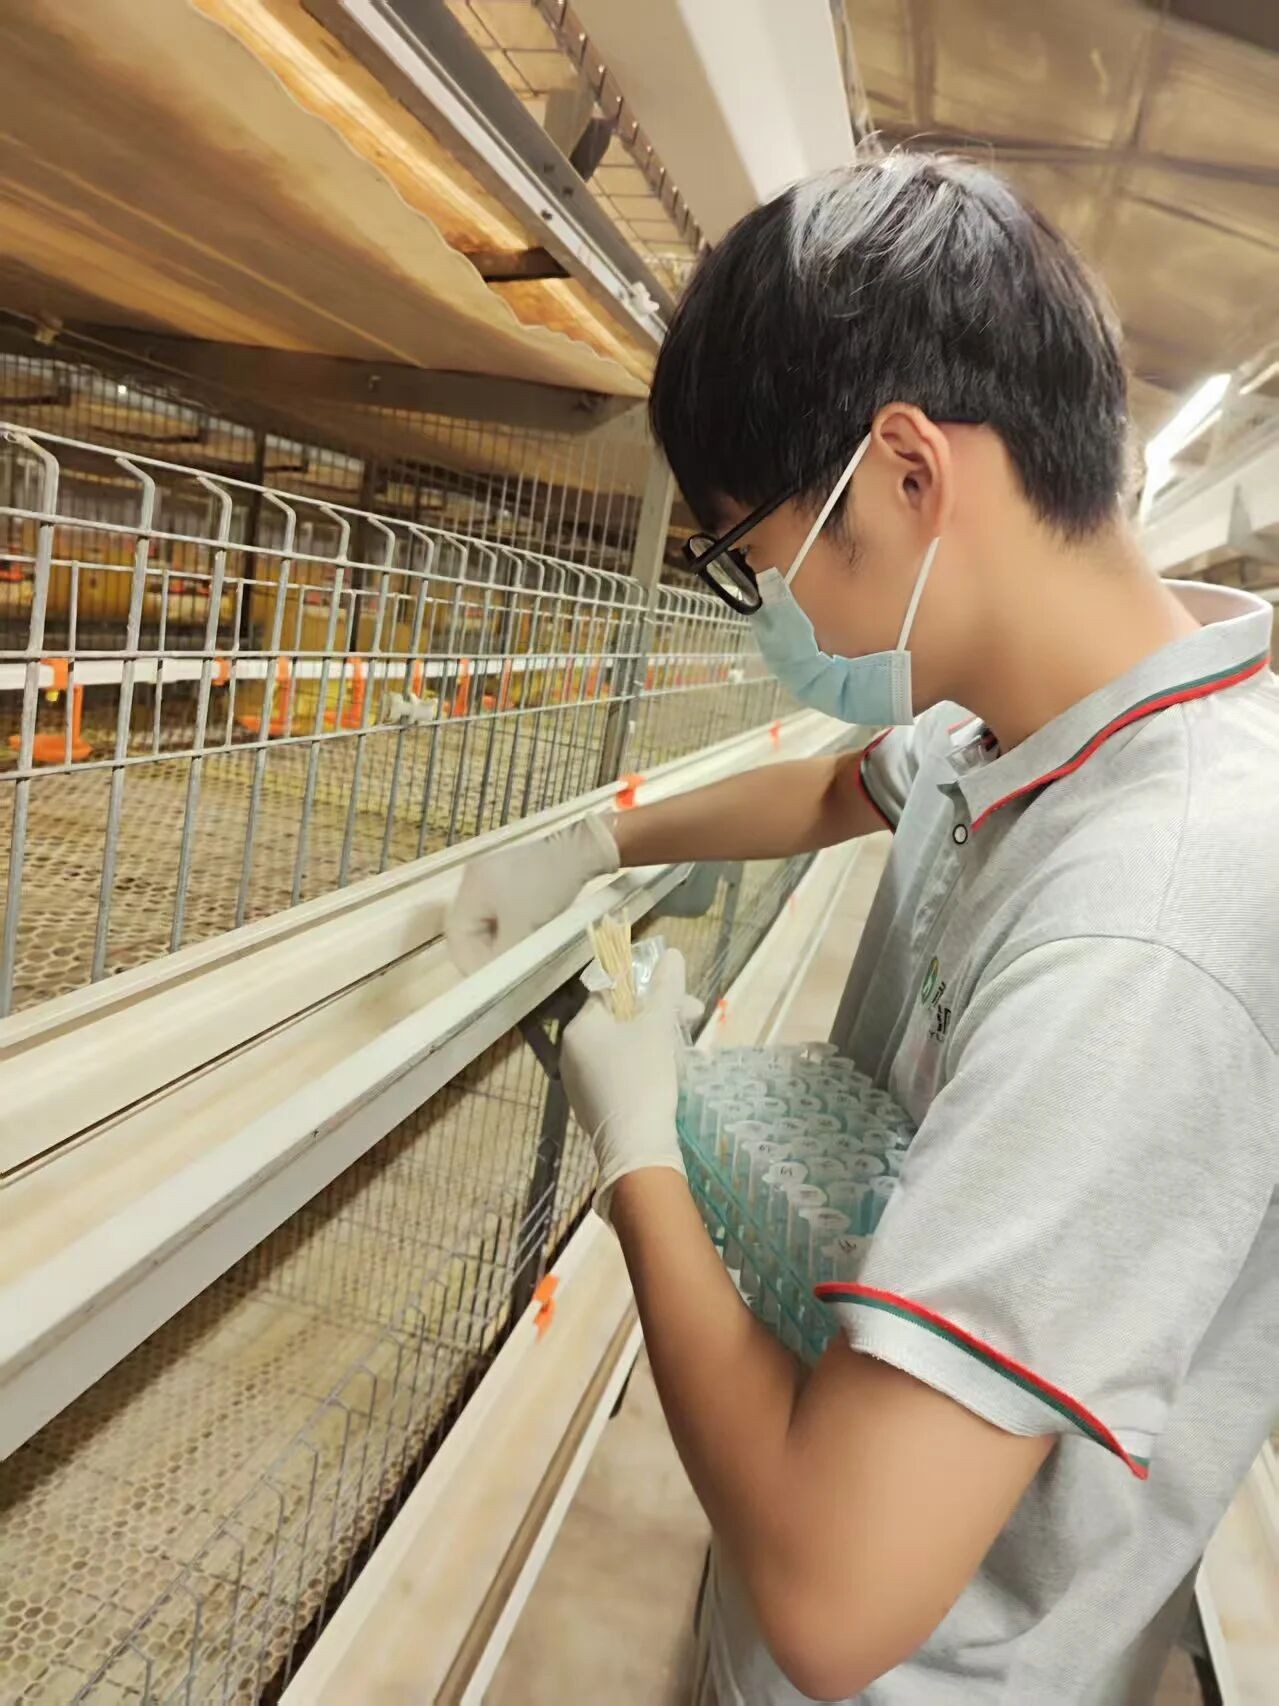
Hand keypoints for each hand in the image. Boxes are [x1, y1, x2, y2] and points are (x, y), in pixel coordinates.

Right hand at [445, 814, 618, 972]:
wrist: (581, 850)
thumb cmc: (549, 888)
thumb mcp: (523, 929)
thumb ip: (501, 958)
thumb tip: (490, 982)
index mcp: (471, 888)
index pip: (457, 936)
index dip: (471, 962)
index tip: (492, 980)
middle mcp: (473, 878)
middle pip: (468, 928)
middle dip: (485, 951)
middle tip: (506, 969)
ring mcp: (491, 874)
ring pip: (484, 921)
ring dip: (498, 940)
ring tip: (518, 953)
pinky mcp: (509, 874)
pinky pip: (498, 910)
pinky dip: (508, 926)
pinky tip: (525, 934)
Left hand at [561, 947, 702, 1220]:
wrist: (635, 1148)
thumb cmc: (642, 1078)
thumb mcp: (658, 1027)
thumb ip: (666, 989)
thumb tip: (674, 954)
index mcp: (580, 1027)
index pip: (611, 991)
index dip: (648, 987)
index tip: (679, 995)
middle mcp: (571, 1051)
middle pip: (619, 1019)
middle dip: (658, 1014)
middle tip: (693, 1017)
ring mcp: (578, 1081)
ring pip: (620, 1046)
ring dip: (654, 1039)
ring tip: (686, 1047)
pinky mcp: (592, 1105)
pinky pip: (617, 1071)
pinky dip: (642, 1064)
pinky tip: (668, 1072)